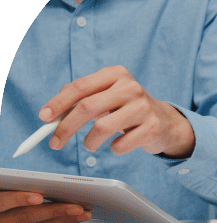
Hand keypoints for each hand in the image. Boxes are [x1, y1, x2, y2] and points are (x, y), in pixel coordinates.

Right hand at [0, 191, 90, 222]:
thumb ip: (6, 196)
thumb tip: (31, 187)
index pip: (0, 203)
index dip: (17, 199)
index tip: (38, 196)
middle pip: (23, 220)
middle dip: (52, 212)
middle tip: (77, 206)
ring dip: (60, 221)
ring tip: (81, 213)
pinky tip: (68, 219)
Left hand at [40, 65, 194, 157]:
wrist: (165, 122)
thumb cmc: (127, 109)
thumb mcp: (106, 97)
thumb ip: (80, 100)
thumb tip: (50, 115)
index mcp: (115, 74)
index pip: (80, 87)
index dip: (58, 103)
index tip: (44, 118)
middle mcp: (131, 87)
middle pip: (87, 107)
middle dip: (66, 127)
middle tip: (55, 142)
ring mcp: (144, 107)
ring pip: (102, 127)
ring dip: (89, 141)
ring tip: (89, 145)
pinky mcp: (152, 127)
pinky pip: (121, 144)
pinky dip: (113, 149)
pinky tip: (117, 145)